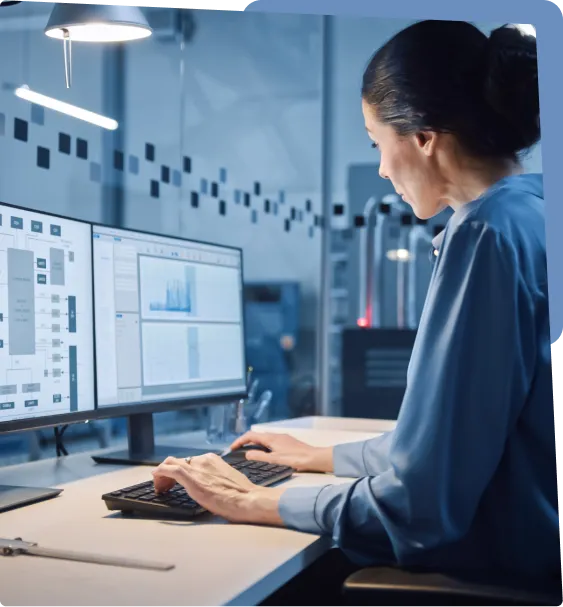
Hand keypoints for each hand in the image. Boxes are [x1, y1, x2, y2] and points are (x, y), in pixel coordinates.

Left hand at [152, 454, 285, 525]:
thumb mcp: (226, 480)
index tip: (176, 481)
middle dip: (169, 472)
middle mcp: (203, 460)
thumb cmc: (242, 495)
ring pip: (171, 464)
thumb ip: (214, 478)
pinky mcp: (191, 477)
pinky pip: (169, 470)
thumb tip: (209, 485)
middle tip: (166, 486)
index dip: (179, 470)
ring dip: (163, 474)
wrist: (247, 499)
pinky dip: (160, 472)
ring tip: (161, 487)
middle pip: (178, 461)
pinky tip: (155, 478)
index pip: (189, 461)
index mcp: (212, 459)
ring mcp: (197, 467)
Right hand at [229, 431, 333, 472]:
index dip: (239, 441)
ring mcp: (283, 438)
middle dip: (246, 442)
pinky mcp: (288, 443)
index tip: (232, 448)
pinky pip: (271, 442)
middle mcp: (276, 435)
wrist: (314, 458)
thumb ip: (259, 456)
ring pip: (264, 439)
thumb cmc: (295, 459)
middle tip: (238, 451)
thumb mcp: (274, 460)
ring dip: (255, 444)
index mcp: (271, 438)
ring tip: (249, 454)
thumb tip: (247, 453)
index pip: (251, 435)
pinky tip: (266, 455)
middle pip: (257, 436)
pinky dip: (263, 446)